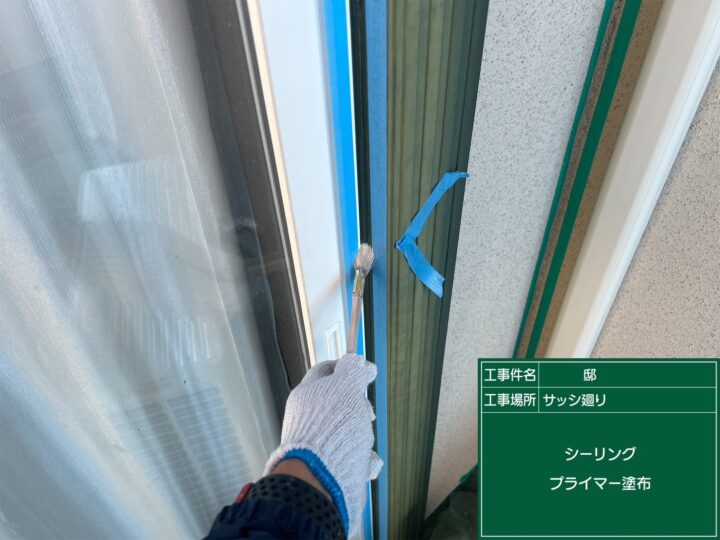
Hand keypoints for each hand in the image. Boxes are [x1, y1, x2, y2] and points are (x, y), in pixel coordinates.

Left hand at [264, 354, 382, 535]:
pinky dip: (362, 456)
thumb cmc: (333, 425)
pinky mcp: (328, 464)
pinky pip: (351, 454)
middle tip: (367, 412)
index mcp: (307, 395)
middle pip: (339, 401)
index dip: (346, 366)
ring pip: (348, 428)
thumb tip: (359, 360)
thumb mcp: (346, 386)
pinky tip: (366, 459)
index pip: (325, 371)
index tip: (365, 370)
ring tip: (364, 439)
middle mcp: (308, 417)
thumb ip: (353, 370)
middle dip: (359, 405)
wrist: (322, 475)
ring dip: (363, 432)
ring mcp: (317, 442)